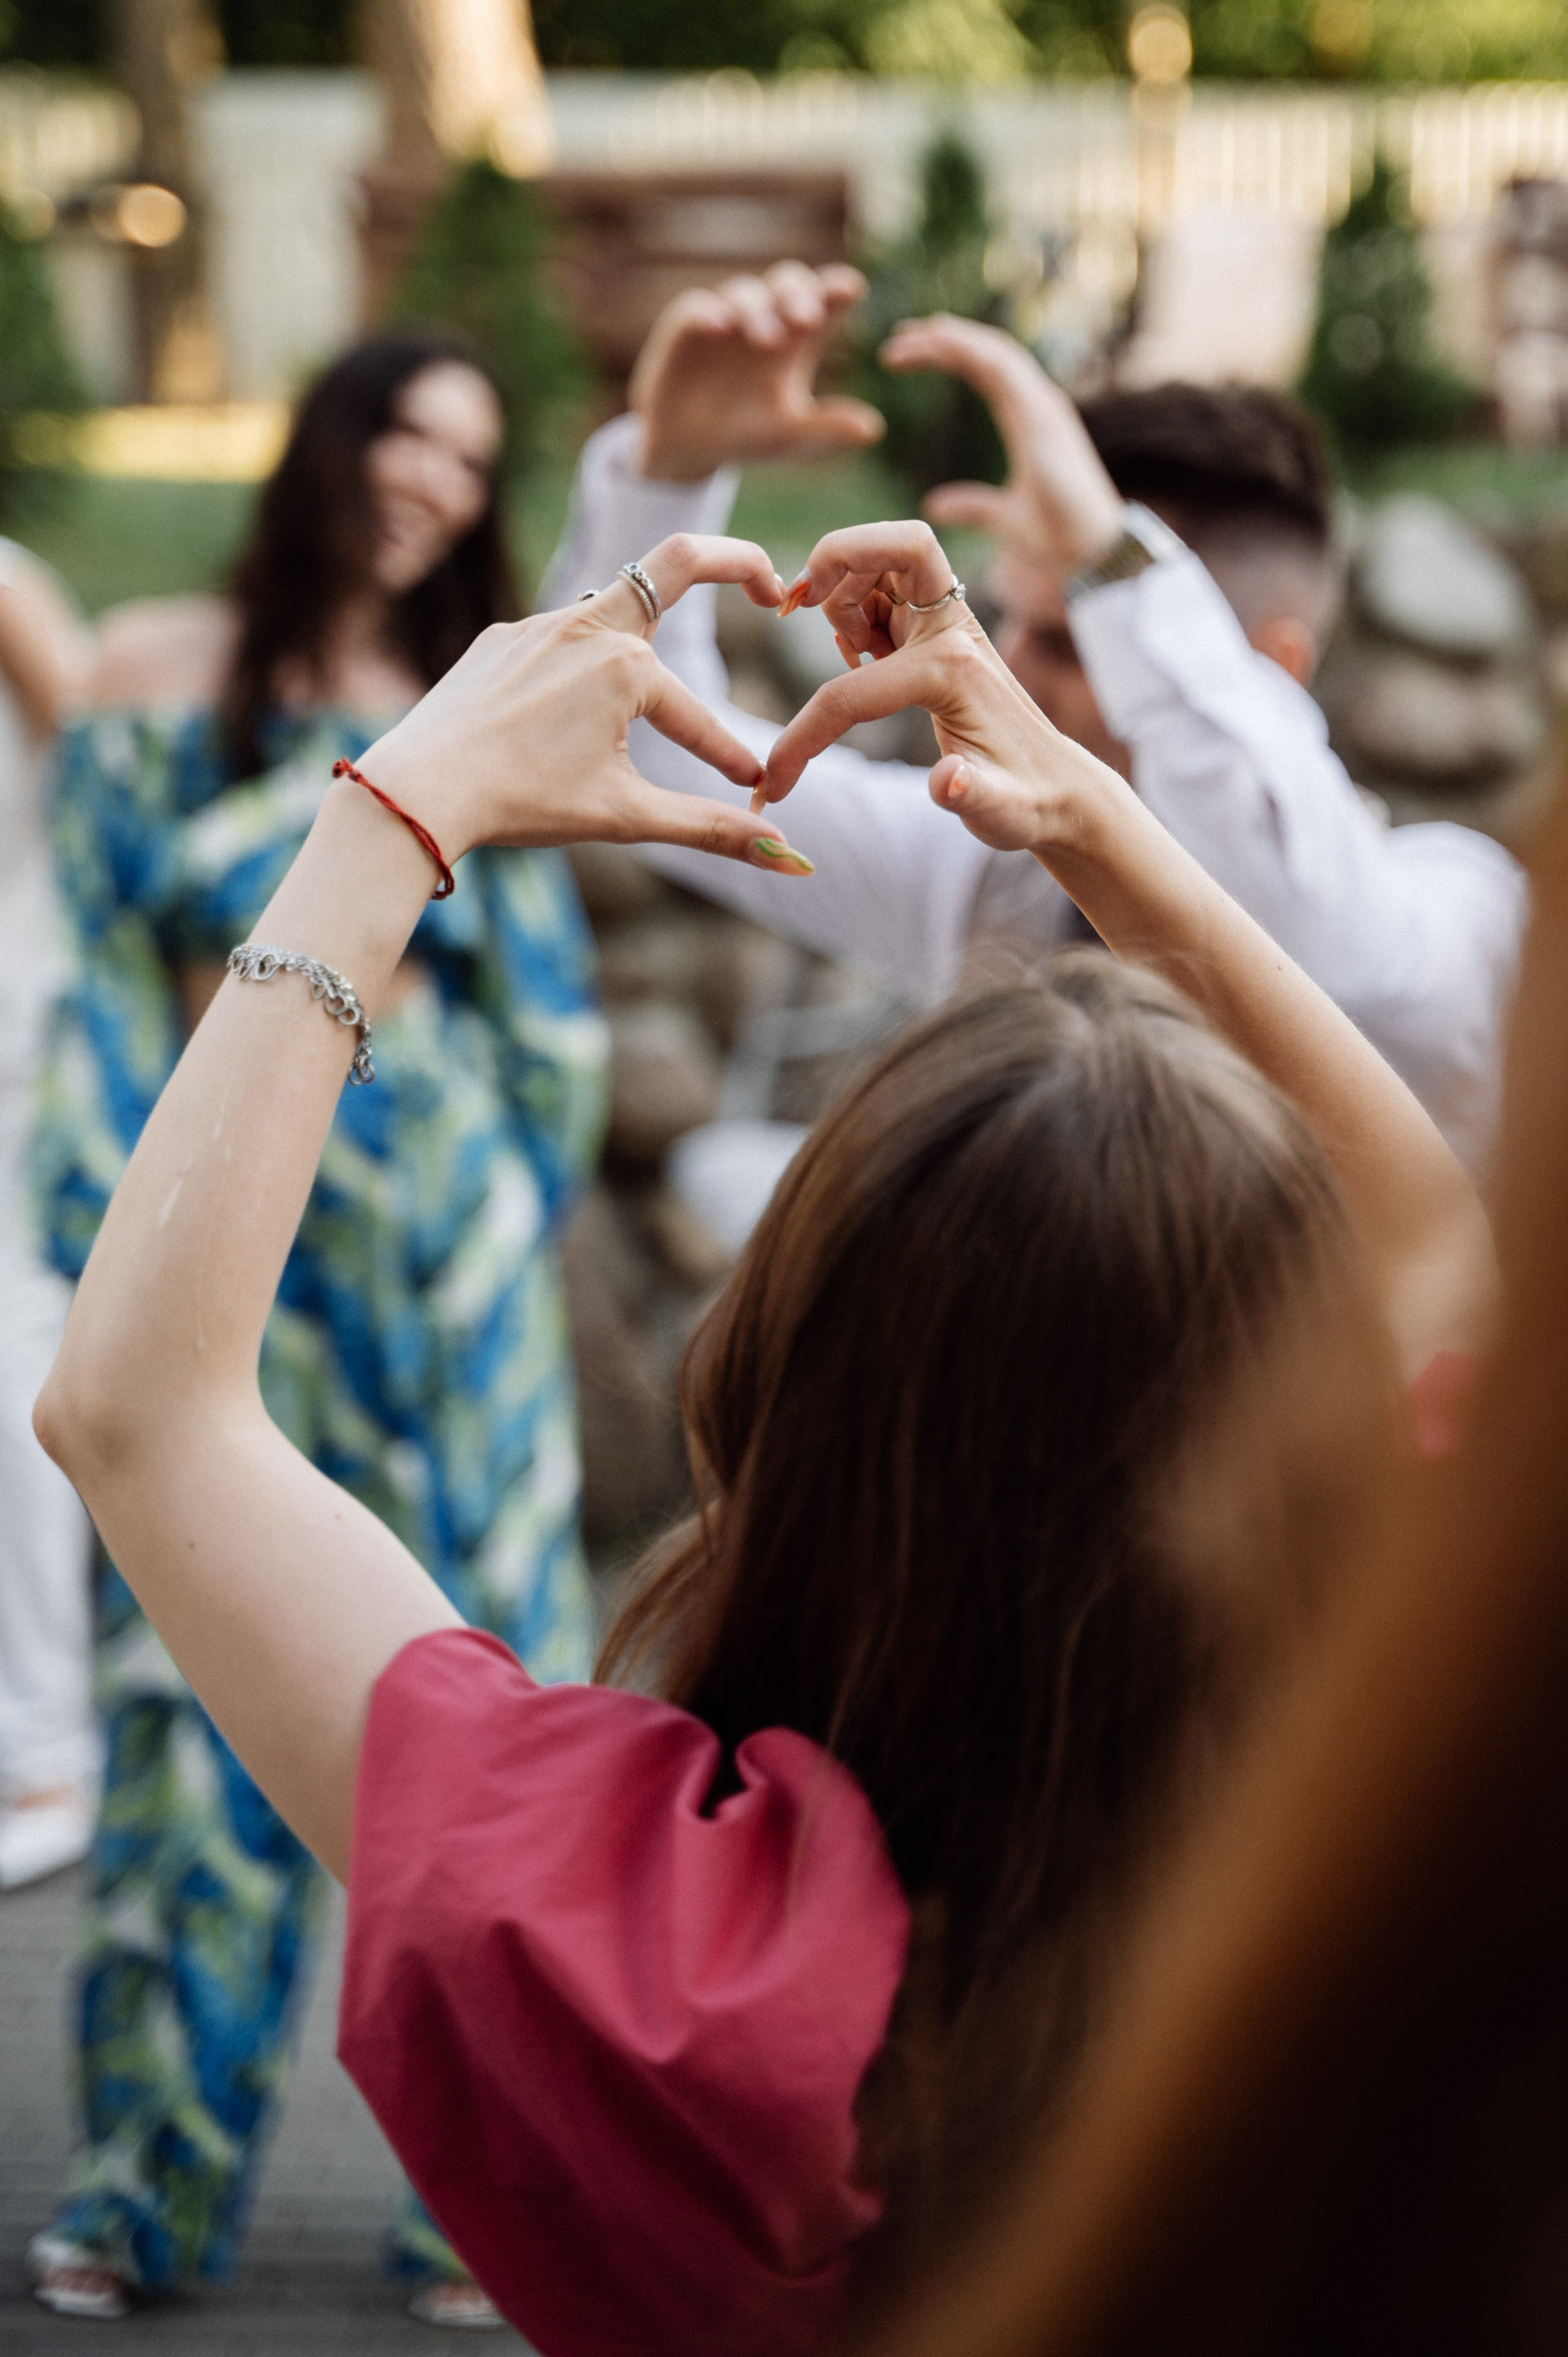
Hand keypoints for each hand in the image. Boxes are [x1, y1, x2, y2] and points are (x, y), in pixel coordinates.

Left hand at [360, 536, 814, 878]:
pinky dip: (578, 666)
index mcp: (627, 666)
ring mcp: (538, 626)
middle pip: (679, 563)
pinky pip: (554, 641)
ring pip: (610, 609)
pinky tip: (566, 707)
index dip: (729, 756)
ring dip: (643, 631)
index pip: (699, 718)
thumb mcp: (628, 817)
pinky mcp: (500, 639)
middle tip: (772, 581)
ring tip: (659, 658)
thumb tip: (793, 862)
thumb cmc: (524, 803)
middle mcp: (587, 625)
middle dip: (736, 562)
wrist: (419, 790)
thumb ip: (712, 830)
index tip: (755, 787)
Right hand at [630, 261, 884, 481]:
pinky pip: (698, 308)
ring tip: (767, 341)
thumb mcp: (790, 434)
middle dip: (798, 294)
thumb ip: (828, 427)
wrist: (690, 446)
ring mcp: (726, 317)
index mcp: (796, 337)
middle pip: (787, 284)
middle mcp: (765, 317)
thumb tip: (875, 430)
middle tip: (808, 318)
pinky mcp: (688, 324)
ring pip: (745, 293)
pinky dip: (709, 313)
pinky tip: (720, 324)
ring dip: (758, 311)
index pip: (823, 299)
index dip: (836, 288)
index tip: (851, 290)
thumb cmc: (748, 434)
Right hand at [764, 519, 1112, 851]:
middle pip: (896, 546)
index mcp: (954, 671)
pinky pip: (885, 585)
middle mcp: (955, 631)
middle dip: (838, 559)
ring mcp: (948, 623)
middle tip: (797, 604)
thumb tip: (946, 782)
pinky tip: (862, 654)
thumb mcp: (1002, 813)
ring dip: (845, 588)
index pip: (854, 691)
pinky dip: (856, 603)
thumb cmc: (1026, 802)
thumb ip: (970, 796)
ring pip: (885, 560)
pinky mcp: (938, 628)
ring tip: (850, 652)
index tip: (777, 779)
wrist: (1055, 787)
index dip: (804, 735)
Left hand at [879, 314, 1124, 575]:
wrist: (1091, 554)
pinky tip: (944, 341)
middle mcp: (1037, 405)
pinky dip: (975, 351)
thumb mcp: (1002, 519)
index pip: (985, 372)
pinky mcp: (1045, 418)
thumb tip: (933, 504)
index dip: (950, 356)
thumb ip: (971, 506)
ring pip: (996, 353)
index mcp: (1027, 421)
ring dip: (955, 339)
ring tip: (913, 335)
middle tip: (898, 336)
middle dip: (944, 340)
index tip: (905, 354)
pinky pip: (1007, 370)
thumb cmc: (1058, 537)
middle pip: (988, 354)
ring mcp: (1044, 408)